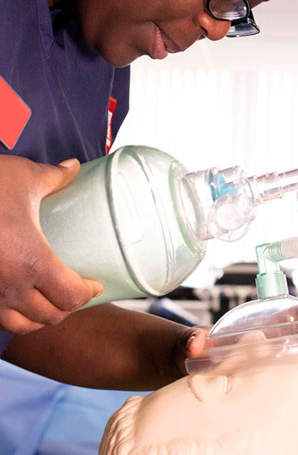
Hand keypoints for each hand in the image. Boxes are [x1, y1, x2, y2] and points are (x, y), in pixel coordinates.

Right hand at [0, 155, 102, 333]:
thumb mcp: (23, 177)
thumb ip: (55, 177)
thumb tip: (74, 167)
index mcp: (30, 262)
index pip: (70, 296)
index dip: (87, 294)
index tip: (95, 285)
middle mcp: (7, 286)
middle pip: (49, 316)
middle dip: (68, 307)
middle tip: (76, 291)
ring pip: (20, 325)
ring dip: (40, 317)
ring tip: (50, 300)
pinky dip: (12, 316)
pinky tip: (18, 300)